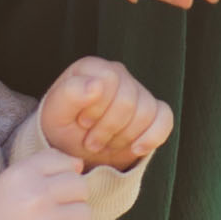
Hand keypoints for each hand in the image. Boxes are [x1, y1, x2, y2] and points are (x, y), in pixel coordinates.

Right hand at [0, 149, 98, 219]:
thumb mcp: (10, 187)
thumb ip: (42, 167)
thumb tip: (78, 164)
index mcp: (19, 177)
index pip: (63, 162)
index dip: (56, 182)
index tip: (39, 199)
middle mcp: (36, 197)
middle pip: (80, 186)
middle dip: (68, 203)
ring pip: (87, 213)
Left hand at [39, 57, 174, 170]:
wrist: (75, 152)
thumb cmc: (63, 129)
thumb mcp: (55, 115)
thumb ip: (69, 94)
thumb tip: (96, 84)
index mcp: (93, 68)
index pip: (109, 80)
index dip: (97, 108)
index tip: (83, 123)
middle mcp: (118, 74)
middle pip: (129, 100)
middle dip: (109, 128)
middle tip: (92, 141)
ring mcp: (138, 91)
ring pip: (146, 112)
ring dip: (124, 137)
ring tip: (106, 144)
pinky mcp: (153, 111)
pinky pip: (165, 119)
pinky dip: (152, 137)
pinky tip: (135, 148)